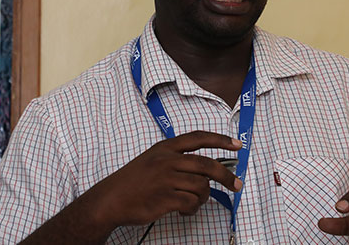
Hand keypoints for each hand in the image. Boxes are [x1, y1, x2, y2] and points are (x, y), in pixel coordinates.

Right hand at [82, 130, 242, 229]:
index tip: (237, 145)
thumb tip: (206, 170)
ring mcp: (166, 179)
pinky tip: (183, 211)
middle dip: (227, 176)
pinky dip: (192, 209)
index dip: (221, 140)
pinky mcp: (165, 198)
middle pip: (207, 165)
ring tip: (193, 203)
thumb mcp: (152, 160)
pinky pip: (191, 203)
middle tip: (237, 185)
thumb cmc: (132, 182)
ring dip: (203, 198)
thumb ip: (176, 159)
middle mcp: (167, 160)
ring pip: (201, 187)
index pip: (199, 138)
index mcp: (165, 147)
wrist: (111, 199)